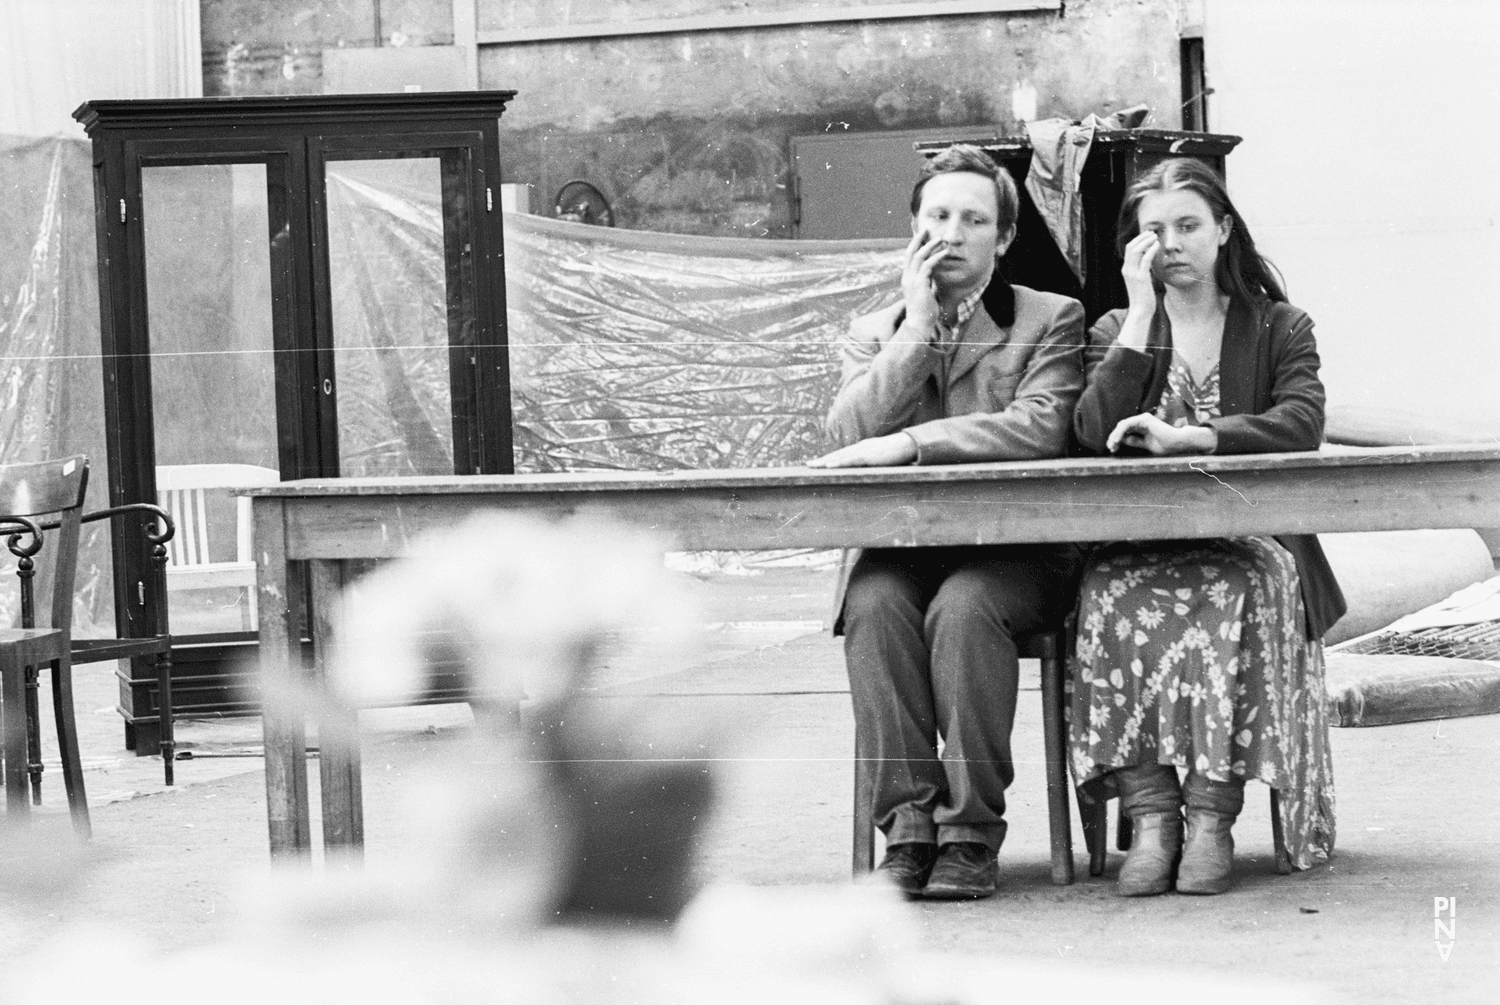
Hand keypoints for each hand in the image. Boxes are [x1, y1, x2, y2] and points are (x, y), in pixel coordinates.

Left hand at [807, 433, 918, 467]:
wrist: (909, 444)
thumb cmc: (897, 452)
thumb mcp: (881, 458)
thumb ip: (872, 463)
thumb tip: (865, 471)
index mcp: (862, 448)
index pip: (842, 453)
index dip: (828, 458)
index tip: (817, 463)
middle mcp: (859, 447)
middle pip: (837, 454)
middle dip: (821, 460)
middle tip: (807, 465)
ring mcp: (863, 450)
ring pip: (840, 456)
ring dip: (825, 461)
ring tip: (813, 466)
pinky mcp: (869, 455)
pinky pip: (851, 460)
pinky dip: (839, 463)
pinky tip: (829, 466)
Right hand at [899, 229, 948, 335]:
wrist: (919, 324)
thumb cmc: (924, 312)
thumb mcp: (925, 294)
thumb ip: (927, 285)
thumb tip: (933, 280)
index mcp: (907, 279)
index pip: (909, 257)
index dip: (915, 245)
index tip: (923, 236)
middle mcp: (907, 277)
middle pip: (910, 252)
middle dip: (919, 239)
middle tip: (927, 229)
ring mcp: (912, 280)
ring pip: (919, 256)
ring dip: (930, 245)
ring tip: (940, 238)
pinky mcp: (920, 284)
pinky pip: (928, 265)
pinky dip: (937, 256)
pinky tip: (945, 252)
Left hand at [1106, 414, 1216, 455]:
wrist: (1178, 442)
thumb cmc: (1165, 445)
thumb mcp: (1145, 445)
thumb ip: (1134, 441)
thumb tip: (1120, 441)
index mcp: (1141, 427)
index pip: (1125, 432)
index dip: (1117, 440)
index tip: (1112, 450)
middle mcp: (1141, 421)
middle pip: (1122, 428)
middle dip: (1113, 438)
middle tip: (1110, 448)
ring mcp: (1143, 419)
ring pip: (1123, 425)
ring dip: (1115, 435)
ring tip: (1112, 445)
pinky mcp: (1144, 419)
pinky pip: (1127, 424)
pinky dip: (1120, 432)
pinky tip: (1116, 440)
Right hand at [1115, 231, 1161, 349]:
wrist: (1140, 311)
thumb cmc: (1143, 298)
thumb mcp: (1140, 281)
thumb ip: (1142, 270)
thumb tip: (1149, 262)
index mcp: (1126, 270)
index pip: (1129, 249)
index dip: (1138, 240)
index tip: (1148, 236)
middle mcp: (1127, 270)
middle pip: (1131, 246)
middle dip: (1141, 237)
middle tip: (1152, 233)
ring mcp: (1133, 273)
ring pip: (1137, 250)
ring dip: (1147, 241)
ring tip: (1156, 237)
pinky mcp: (1141, 277)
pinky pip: (1146, 259)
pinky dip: (1151, 249)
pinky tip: (1157, 245)